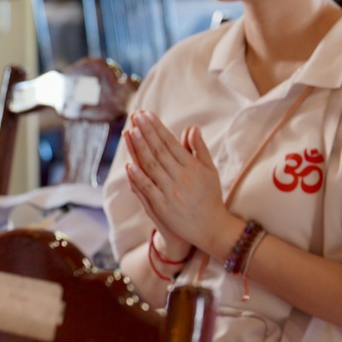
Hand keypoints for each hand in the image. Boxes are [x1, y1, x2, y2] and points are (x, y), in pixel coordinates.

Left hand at [123, 111, 241, 259]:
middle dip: (147, 132)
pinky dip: (139, 177)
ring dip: (140, 148)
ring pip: (152, 166)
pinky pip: (148, 189)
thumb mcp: (210, 170)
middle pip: (160, 151)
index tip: (147, 114)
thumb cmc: (210, 196)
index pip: (171, 143)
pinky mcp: (163, 207)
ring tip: (130, 132)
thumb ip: (199, 148)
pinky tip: (129, 164)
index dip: (158, 128)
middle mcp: (181, 177)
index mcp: (192, 167)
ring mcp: (171, 192)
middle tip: (136, 116)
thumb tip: (192, 127)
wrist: (211, 227)